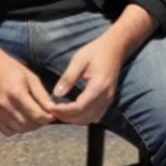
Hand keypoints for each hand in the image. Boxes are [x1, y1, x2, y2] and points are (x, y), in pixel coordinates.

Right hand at [0, 49, 55, 135]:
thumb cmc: (12, 69)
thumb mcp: (31, 78)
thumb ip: (42, 95)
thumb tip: (52, 109)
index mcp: (17, 94)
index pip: (37, 115)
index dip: (48, 117)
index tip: (54, 114)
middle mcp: (5, 105)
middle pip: (28, 125)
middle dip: (41, 122)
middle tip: (45, 115)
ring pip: (19, 130)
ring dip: (30, 126)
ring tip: (35, 116)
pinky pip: (7, 131)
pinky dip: (17, 129)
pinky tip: (21, 118)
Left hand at [51, 4, 155, 124]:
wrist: (115, 47)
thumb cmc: (96, 51)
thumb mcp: (79, 60)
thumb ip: (68, 77)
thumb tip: (57, 94)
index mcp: (98, 86)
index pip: (79, 107)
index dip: (63, 111)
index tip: (50, 107)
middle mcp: (106, 96)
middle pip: (84, 117)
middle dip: (66, 117)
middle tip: (52, 110)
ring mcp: (109, 98)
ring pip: (90, 118)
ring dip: (74, 119)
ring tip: (60, 111)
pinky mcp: (108, 98)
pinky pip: (96, 115)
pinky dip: (83, 117)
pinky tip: (73, 110)